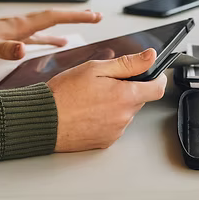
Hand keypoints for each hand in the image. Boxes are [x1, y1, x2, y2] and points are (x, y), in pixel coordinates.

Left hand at [0, 9, 101, 64]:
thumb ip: (4, 48)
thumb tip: (25, 49)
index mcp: (20, 24)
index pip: (54, 16)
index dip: (76, 15)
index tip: (94, 16)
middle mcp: (21, 25)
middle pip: (55, 17)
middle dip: (77, 16)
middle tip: (96, 16)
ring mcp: (16, 32)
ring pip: (48, 26)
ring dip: (66, 24)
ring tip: (83, 24)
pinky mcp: (10, 40)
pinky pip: (38, 36)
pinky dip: (51, 37)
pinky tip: (55, 43)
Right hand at [48, 49, 167, 151]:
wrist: (40, 121)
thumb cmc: (64, 93)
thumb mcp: (97, 68)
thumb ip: (128, 63)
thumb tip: (150, 56)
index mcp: (125, 96)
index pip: (157, 89)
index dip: (157, 78)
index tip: (153, 74)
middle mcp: (122, 117)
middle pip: (139, 99)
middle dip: (130, 89)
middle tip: (108, 83)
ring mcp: (113, 132)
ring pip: (125, 112)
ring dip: (117, 104)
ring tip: (94, 98)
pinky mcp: (102, 142)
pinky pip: (113, 126)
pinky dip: (107, 118)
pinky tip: (90, 111)